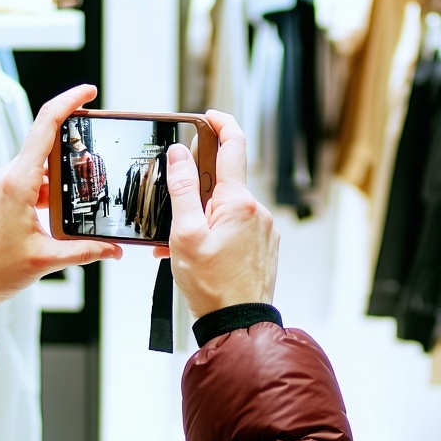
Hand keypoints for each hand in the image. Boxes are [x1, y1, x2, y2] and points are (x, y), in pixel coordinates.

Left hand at [0, 84, 120, 306]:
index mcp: (15, 184)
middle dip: (65, 171)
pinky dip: (29, 198)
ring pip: (26, 174)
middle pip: (41, 155)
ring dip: (46, 190)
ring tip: (52, 221)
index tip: (86, 93)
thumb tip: (112, 248)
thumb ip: (85, 250)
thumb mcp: (47, 259)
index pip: (45, 127)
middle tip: (81, 189)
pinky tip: (34, 224)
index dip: (69, 103)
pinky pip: (10, 186)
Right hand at [159, 109, 278, 318]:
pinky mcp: (264, 245)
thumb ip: (182, 189)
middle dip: (196, 194)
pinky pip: (237, 228)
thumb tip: (179, 154)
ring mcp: (263, 229)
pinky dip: (216, 234)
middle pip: (222, 183)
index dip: (219, 123)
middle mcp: (257, 211)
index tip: (206, 117)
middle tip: (176, 215)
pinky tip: (200, 255)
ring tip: (183, 248)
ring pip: (227, 209)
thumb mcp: (184, 234)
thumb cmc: (212, 286)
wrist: (237, 323)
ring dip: (203, 220)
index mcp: (238, 202)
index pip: (233, 145)